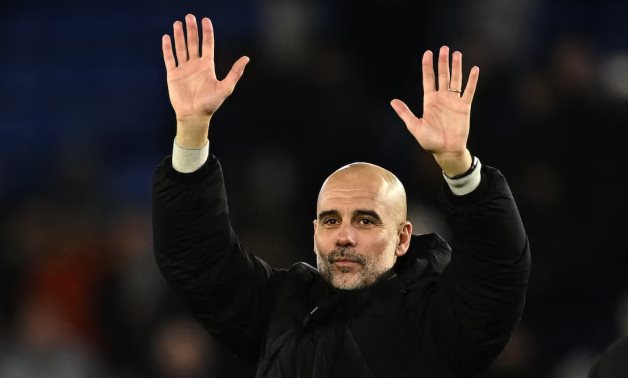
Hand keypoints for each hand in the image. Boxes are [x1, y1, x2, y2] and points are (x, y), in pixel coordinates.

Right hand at [162, 14, 249, 146]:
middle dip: (191, 30)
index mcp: (207, 66)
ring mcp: (184, 69)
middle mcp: (195, 65)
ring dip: (179, 36)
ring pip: (181, 48)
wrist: (194, 116)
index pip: (207, 45)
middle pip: (193, 43)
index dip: (207, 33)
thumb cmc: (210, 104)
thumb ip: (235, 73)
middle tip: (189, 17)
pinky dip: (168, 48)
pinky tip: (167, 38)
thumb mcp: (226, 87)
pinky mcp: (173, 75)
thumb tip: (246, 58)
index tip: (205, 20)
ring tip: (177, 23)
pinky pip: (170, 59)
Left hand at [391, 46, 478, 176]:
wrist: (447, 151)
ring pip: (456, 80)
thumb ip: (405, 114)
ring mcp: (453, 102)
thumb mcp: (415, 127)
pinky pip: (468, 91)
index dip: (428, 66)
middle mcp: (441, 98)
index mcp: (429, 101)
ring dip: (456, 67)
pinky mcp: (464, 107)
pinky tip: (474, 69)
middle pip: (442, 76)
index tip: (428, 53)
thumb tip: (393, 102)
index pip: (428, 79)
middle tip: (444, 48)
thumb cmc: (430, 141)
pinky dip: (472, 80)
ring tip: (457, 54)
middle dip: (443, 62)